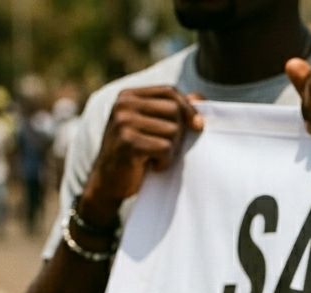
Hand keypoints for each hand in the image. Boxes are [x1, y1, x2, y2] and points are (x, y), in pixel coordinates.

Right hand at [80, 86, 203, 225]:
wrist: (109, 183)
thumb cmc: (136, 154)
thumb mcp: (152, 127)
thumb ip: (173, 110)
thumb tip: (200, 98)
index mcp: (128, 96)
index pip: (169, 91)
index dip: (188, 107)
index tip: (198, 126)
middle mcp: (124, 105)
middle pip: (174, 110)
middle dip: (178, 133)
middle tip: (164, 148)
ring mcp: (124, 122)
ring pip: (173, 131)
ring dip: (171, 150)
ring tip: (154, 157)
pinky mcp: (128, 143)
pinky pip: (165, 148)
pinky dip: (164, 162)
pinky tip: (151, 166)